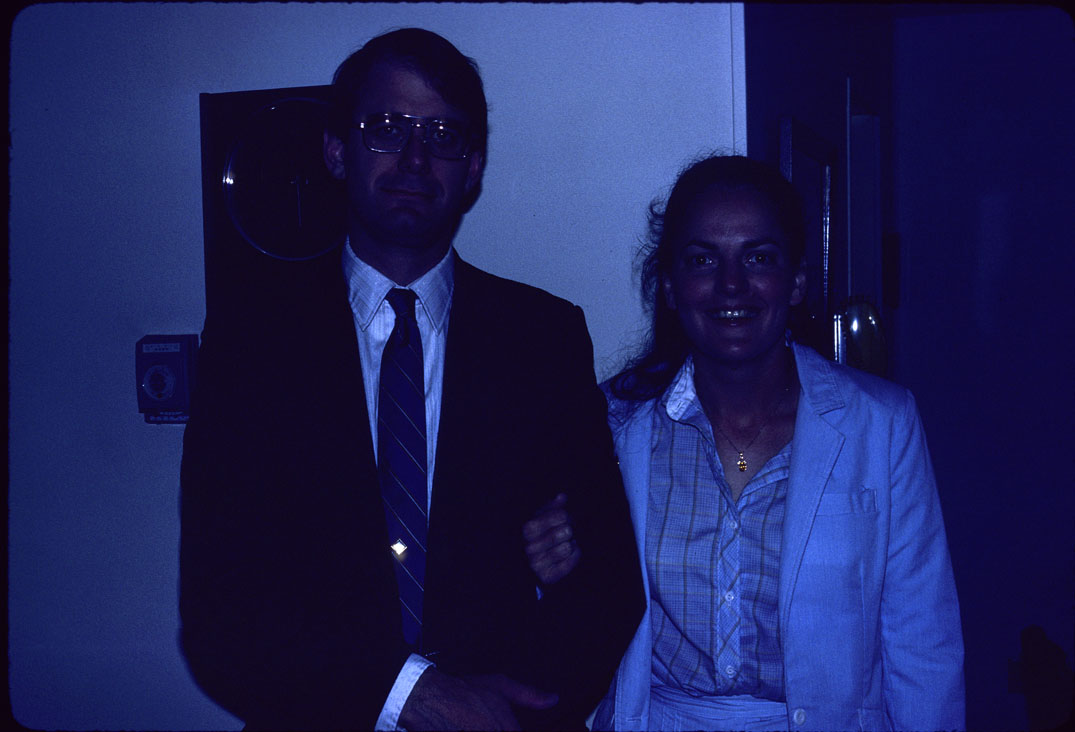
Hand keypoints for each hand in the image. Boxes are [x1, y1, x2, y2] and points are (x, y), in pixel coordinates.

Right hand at [399, 667, 557, 730]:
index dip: (514, 730)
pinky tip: (466, 728)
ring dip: (482, 730)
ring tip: (472, 724)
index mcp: (507, 729)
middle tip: (485, 723)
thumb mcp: (500, 686)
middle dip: (499, 730)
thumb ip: (529, 695)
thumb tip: (552, 699)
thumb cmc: (461, 692)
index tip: (508, 727)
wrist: (426, 698)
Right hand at [523, 493, 580, 584]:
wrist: (536, 565)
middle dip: (570, 530)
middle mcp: (530, 547)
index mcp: (527, 529)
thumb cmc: (541, 535)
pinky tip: (567, 554)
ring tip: (564, 544)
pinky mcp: (548, 577)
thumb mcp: (542, 517)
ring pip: (569, 546)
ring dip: (571, 544)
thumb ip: (552, 506)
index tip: (564, 520)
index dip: (567, 516)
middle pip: (567, 531)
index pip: (561, 515)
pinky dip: (574, 555)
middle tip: (565, 533)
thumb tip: (562, 496)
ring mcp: (537, 563)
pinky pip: (572, 560)